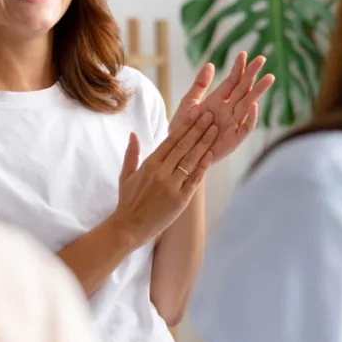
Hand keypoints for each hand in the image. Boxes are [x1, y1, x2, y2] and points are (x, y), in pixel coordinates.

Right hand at [112, 109, 216, 246]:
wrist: (129, 227)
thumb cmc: (128, 201)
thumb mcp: (126, 175)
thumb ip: (131, 153)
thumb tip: (133, 134)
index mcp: (149, 164)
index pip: (171, 140)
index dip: (185, 125)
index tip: (195, 113)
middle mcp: (161, 173)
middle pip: (184, 146)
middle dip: (198, 129)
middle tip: (210, 115)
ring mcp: (172, 186)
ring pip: (191, 160)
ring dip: (204, 144)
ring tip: (215, 130)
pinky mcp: (180, 199)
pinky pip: (194, 180)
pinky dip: (203, 166)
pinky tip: (211, 154)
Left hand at [170, 51, 273, 162]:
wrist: (179, 153)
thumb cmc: (183, 129)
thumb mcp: (188, 103)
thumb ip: (199, 85)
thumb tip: (210, 64)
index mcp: (218, 100)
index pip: (232, 81)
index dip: (238, 68)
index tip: (243, 54)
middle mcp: (228, 109)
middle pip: (244, 89)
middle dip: (252, 74)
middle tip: (262, 58)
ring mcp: (232, 123)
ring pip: (249, 104)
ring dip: (258, 92)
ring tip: (268, 78)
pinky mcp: (234, 139)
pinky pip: (245, 127)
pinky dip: (251, 117)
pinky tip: (254, 105)